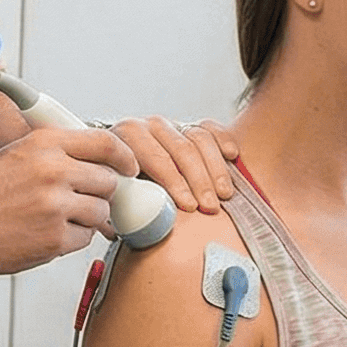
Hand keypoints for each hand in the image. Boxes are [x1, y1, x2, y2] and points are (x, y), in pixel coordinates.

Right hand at [0, 124, 133, 278]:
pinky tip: (45, 233)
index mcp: (44, 144)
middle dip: (101, 193)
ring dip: (87, 218)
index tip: (129, 168)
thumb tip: (102, 161)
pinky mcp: (55, 238)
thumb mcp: (17, 155)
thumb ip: (58, 152)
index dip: (124, 158)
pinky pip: (85, 237)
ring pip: (101, 212)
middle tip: (82, 199)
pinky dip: (71, 238)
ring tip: (56, 218)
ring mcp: (55, 206)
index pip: (105, 144)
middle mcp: (52, 170)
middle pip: (108, 181)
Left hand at [107, 116, 237, 214]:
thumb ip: (121, 200)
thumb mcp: (114, 192)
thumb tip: (131, 222)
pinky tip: (232, 156)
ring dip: (215, 169)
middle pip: (181, 148)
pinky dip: (223, 140)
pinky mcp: (189, 126)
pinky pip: (211, 129)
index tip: (188, 206)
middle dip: (198, 181)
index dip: (173, 181)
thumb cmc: (117, 187)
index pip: (155, 156)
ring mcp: (172, 124)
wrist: (116, 167)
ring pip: (199, 138)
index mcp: (126, 136)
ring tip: (224, 195)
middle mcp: (150, 126)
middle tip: (209, 207)